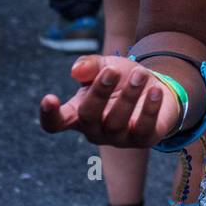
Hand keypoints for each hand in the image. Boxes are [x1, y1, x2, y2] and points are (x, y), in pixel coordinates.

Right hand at [39, 54, 181, 146]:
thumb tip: (76, 70)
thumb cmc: (122, 79)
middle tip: (112, 70)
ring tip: (140, 73)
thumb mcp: (105, 65)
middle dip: (99, 92)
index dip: (49, 115)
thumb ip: (90, 65)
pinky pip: (143, 128)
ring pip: (117, 122)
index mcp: (78, 114)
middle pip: (88, 116)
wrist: (157, 88)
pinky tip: (155, 91)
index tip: (49, 98)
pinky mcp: (143, 140)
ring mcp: (118, 139)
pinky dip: (149, 109)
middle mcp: (95, 130)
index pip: (56, 123)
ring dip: (128, 95)